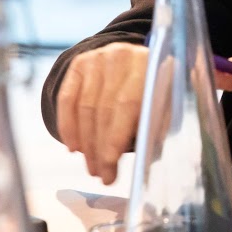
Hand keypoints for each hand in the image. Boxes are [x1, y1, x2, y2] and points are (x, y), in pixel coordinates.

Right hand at [55, 42, 149, 184]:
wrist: (134, 60)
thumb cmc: (154, 90)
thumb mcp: (164, 103)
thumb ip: (157, 124)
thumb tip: (147, 155)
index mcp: (149, 65)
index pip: (128, 104)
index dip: (116, 136)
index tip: (110, 164)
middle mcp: (121, 56)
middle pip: (104, 108)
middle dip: (100, 147)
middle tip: (102, 175)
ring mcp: (97, 58)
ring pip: (85, 107)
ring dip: (86, 143)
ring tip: (92, 168)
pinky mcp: (79, 64)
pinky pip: (67, 100)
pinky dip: (68, 126)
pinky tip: (74, 147)